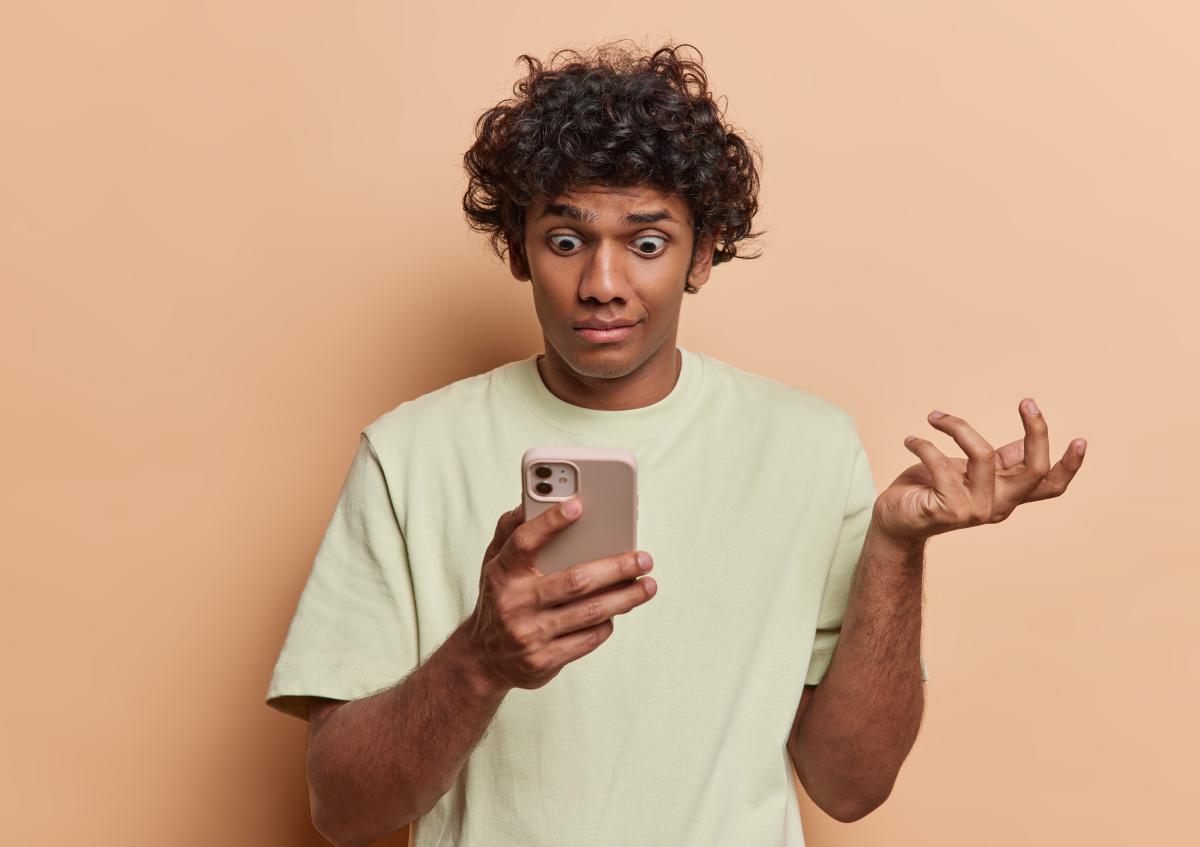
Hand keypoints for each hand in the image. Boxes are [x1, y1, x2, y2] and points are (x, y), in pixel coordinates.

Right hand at [462, 498, 657, 691]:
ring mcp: (529, 634)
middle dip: (616, 568)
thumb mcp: (494, 563)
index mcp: (502, 573)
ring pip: (589, 611)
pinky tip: (620, 610)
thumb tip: (528, 501)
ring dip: (625, 598)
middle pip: (574, 581)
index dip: (550, 522)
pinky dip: (608, 623)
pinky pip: (587, 638)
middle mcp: (514, 603)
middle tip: (644, 559)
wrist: (483, 659)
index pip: (525, 542)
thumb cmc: (499, 598)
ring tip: (648, 585)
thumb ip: (510, 531)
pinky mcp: (543, 660)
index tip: (578, 505)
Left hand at [871, 397, 1086, 547]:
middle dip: (1038, 432)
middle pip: (1035, 471)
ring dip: (957, 426)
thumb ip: (997, 462)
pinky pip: (941, 463)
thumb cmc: (929, 488)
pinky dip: (924, 444)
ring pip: (983, 455)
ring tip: (934, 417)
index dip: (1070, 466)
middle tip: (1027, 401)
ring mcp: (975, 511)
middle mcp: (998, 506)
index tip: (1081, 439)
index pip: (1049, 486)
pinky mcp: (948, 511)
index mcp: (1007, 493)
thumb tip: (1025, 441)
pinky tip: (911, 441)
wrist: (894, 520)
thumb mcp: (968, 470)